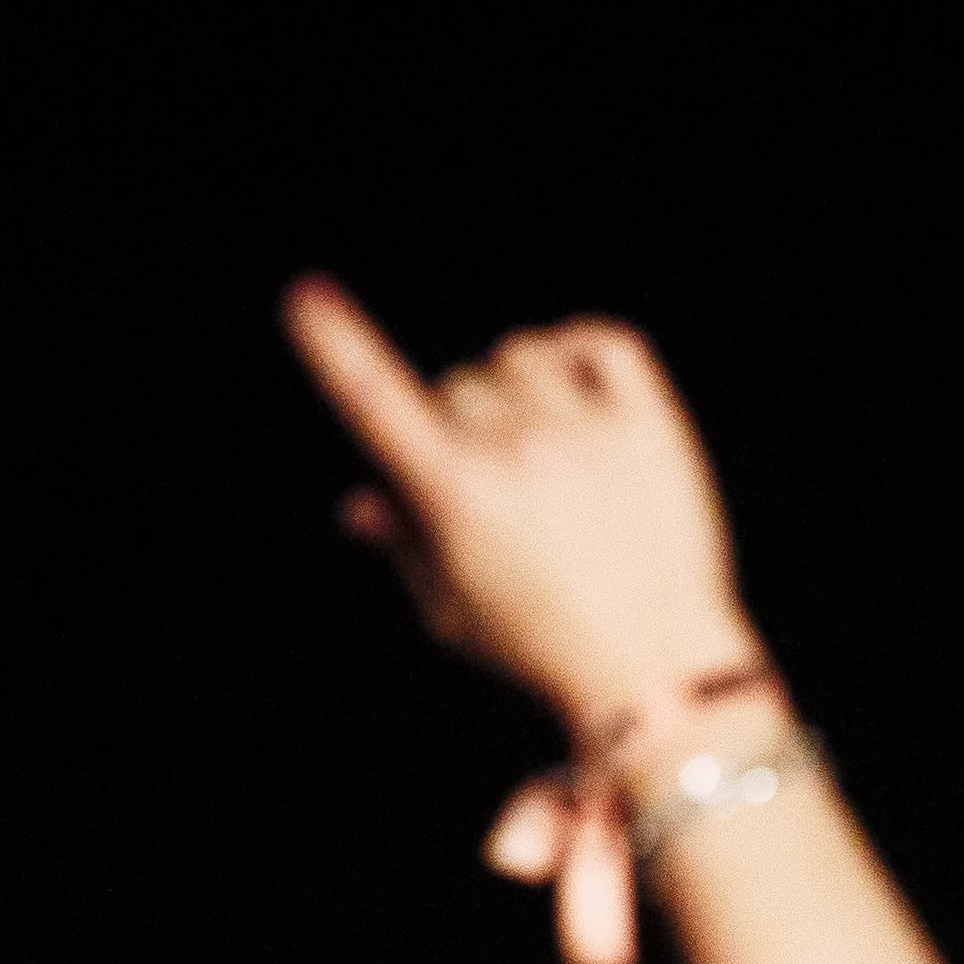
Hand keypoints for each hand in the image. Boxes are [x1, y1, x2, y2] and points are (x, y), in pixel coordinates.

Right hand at [288, 282, 763, 741]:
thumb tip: (358, 503)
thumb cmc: (541, 645)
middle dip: (460, 422)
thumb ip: (404, 541)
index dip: (336, 344)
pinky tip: (578, 390)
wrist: (658, 667)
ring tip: (542, 447)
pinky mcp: (653, 426)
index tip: (305, 296)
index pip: (376, 398)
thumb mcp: (451, 607)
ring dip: (519, 387)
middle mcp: (517, 450)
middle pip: (457, 383)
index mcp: (453, 493)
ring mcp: (588, 432)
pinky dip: (580, 350)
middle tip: (499, 485)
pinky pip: (603, 342)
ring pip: (522, 356)